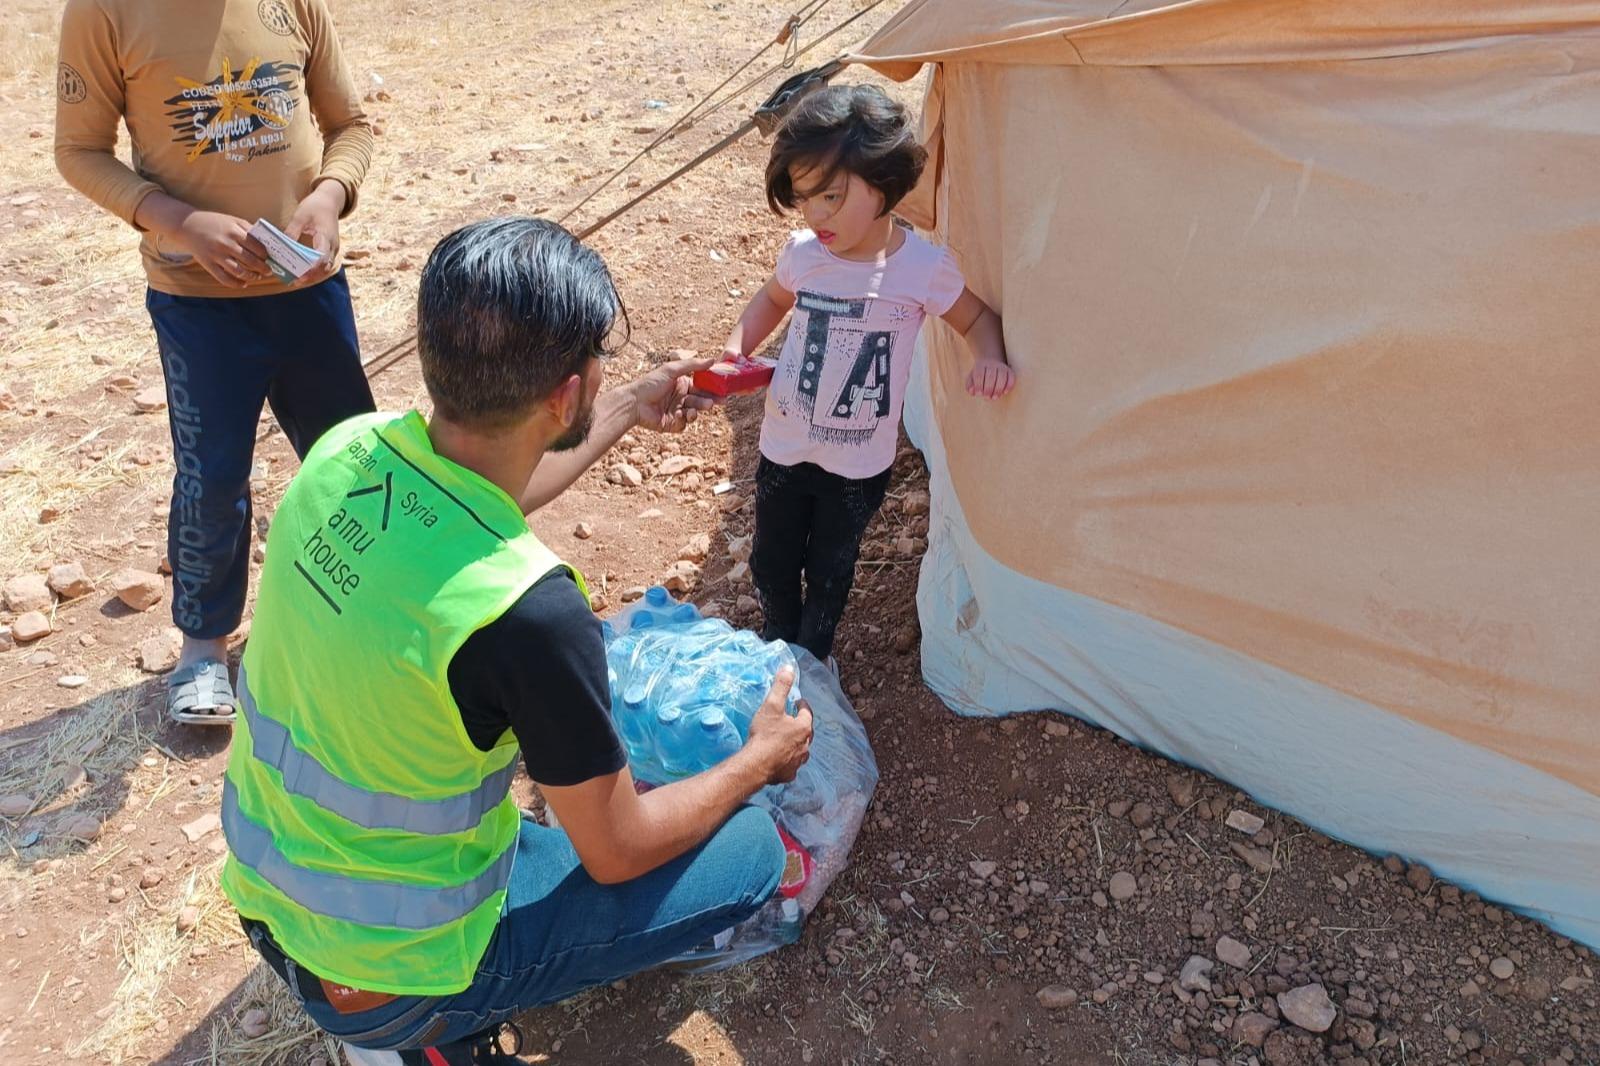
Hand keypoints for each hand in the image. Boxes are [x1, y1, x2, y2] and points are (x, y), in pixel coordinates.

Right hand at [169, 211, 270, 287]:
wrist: (187, 225)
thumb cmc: (214, 222)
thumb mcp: (232, 220)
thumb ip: (248, 230)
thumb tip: (266, 242)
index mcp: (234, 231)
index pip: (257, 247)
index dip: (266, 255)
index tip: (271, 259)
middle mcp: (226, 244)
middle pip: (251, 261)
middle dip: (263, 268)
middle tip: (269, 271)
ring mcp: (216, 255)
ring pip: (239, 271)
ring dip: (252, 277)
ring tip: (257, 277)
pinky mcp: (208, 264)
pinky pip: (224, 279)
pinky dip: (236, 284)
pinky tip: (243, 283)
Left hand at [283, 179, 345, 287]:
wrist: (330, 201)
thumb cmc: (315, 206)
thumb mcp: (300, 215)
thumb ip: (292, 231)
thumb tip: (282, 246)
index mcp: (325, 236)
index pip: (322, 257)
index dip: (312, 268)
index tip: (300, 275)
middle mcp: (332, 246)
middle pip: (325, 267)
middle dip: (311, 276)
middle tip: (295, 281)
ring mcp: (333, 248)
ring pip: (326, 267)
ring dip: (313, 275)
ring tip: (297, 280)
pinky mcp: (330, 249)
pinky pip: (325, 263)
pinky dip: (315, 269)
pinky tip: (303, 271)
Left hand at [628, 352, 719, 432]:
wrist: (634, 403)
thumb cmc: (650, 383)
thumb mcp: (671, 369)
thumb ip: (693, 365)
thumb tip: (713, 360)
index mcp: (681, 384)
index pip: (701, 386)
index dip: (712, 389)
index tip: (723, 390)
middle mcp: (680, 398)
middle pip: (700, 400)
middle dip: (710, 400)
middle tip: (720, 401)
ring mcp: (677, 411)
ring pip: (695, 412)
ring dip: (698, 409)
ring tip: (698, 408)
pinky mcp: (673, 424)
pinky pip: (685, 423)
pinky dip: (685, 419)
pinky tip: (682, 414)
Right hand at [742, 667, 812, 785]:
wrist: (755, 765)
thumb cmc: (764, 734)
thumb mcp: (772, 705)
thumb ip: (781, 686)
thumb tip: (789, 669)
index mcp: (803, 728)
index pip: (807, 712)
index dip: (802, 706)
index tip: (797, 702)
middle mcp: (805, 745)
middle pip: (806, 732)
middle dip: (800, 725)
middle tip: (791, 720)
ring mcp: (798, 761)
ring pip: (801, 750)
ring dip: (795, 744)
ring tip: (786, 740)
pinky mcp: (789, 774)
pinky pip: (791, 765)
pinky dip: (787, 760)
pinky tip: (780, 759)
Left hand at [966, 358, 1015, 398]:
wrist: (990, 361)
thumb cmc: (979, 374)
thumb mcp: (972, 378)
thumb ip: (969, 385)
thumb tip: (972, 392)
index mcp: (981, 365)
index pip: (979, 375)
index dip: (979, 385)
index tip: (979, 394)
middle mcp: (992, 364)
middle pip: (991, 376)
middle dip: (989, 388)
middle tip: (987, 397)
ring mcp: (1002, 367)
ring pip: (1002, 376)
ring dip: (998, 388)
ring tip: (995, 397)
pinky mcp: (1009, 371)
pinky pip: (1011, 377)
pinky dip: (1009, 385)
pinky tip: (1005, 392)